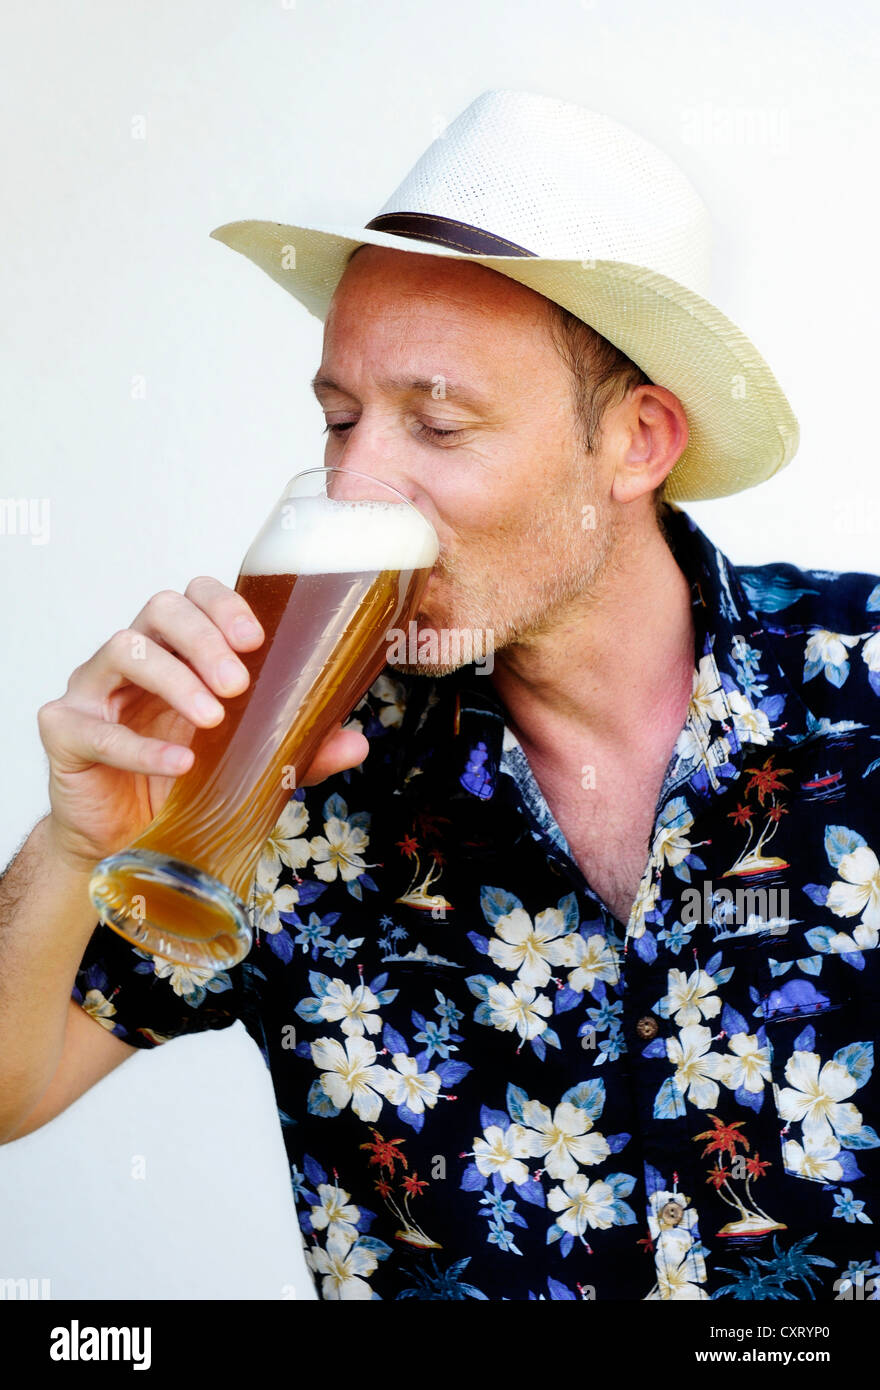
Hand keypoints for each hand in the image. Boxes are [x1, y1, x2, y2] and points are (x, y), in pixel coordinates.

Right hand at [38, 577, 368, 872]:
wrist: (124, 840)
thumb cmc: (183, 784)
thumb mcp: (250, 763)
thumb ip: (298, 748)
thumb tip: (357, 741)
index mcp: (179, 651)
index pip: (195, 596)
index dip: (223, 605)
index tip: (257, 638)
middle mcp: (135, 657)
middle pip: (161, 608)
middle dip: (204, 638)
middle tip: (239, 682)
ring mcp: (95, 689)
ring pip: (124, 649)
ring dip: (175, 679)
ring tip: (213, 719)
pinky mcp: (65, 729)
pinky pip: (96, 727)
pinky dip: (141, 746)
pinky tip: (178, 764)